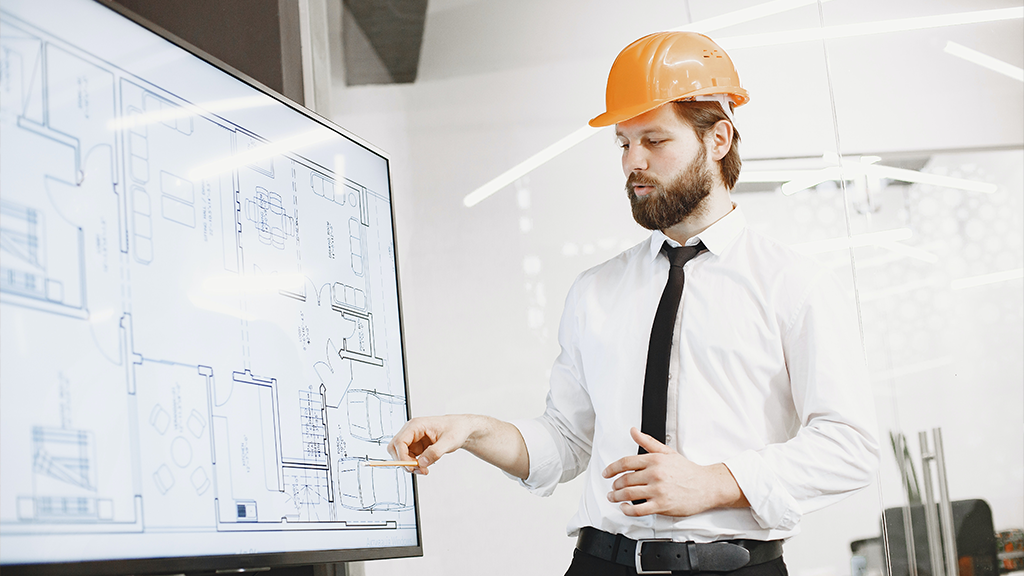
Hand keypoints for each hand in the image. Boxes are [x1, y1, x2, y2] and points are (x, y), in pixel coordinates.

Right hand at [387, 415, 474, 474]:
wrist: (461, 429)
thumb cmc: (456, 429)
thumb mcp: (449, 441)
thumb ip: (435, 452)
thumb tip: (421, 463)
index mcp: (416, 425)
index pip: (399, 442)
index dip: (401, 457)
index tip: (411, 467)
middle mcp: (411, 431)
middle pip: (395, 448)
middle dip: (403, 461)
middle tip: (418, 469)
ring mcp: (413, 439)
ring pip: (401, 455)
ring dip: (410, 465)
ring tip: (425, 470)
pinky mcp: (416, 447)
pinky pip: (408, 458)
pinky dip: (414, 465)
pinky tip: (424, 467)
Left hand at [602, 427, 746, 516]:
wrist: (707, 486)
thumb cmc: (688, 471)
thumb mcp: (667, 452)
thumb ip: (648, 442)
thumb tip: (633, 431)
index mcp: (654, 460)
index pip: (625, 462)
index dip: (611, 468)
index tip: (606, 473)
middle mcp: (654, 474)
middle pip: (625, 479)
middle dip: (614, 485)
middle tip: (612, 488)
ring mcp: (658, 490)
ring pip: (628, 494)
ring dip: (617, 497)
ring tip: (614, 498)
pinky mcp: (662, 505)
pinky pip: (638, 509)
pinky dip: (627, 510)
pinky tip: (624, 508)